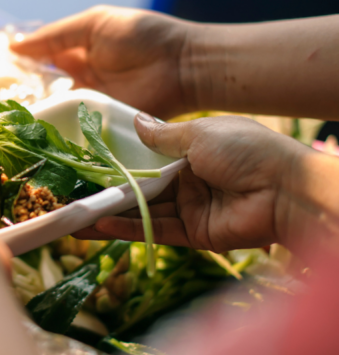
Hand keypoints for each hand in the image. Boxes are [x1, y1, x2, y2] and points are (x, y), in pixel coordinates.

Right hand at [11, 5, 196, 119]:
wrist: (181, 66)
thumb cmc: (141, 36)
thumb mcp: (93, 23)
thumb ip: (54, 36)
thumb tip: (14, 46)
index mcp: (74, 53)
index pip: (35, 62)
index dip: (12, 67)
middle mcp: (76, 81)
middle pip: (38, 90)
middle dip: (13, 95)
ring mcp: (86, 105)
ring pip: (50, 110)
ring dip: (29, 113)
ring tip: (0, 119)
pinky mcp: (98, 126)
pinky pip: (71, 129)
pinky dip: (52, 130)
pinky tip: (30, 132)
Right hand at [76, 113, 308, 251]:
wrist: (285, 188)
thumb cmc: (246, 150)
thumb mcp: (199, 133)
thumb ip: (162, 135)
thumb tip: (135, 121)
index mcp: (190, 151)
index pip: (144, 158)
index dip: (117, 162)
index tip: (87, 163)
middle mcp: (186, 180)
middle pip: (138, 187)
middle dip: (106, 192)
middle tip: (69, 193)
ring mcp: (189, 208)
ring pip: (142, 210)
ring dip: (109, 214)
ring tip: (74, 215)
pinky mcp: (193, 234)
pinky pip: (154, 230)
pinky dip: (128, 228)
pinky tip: (99, 226)